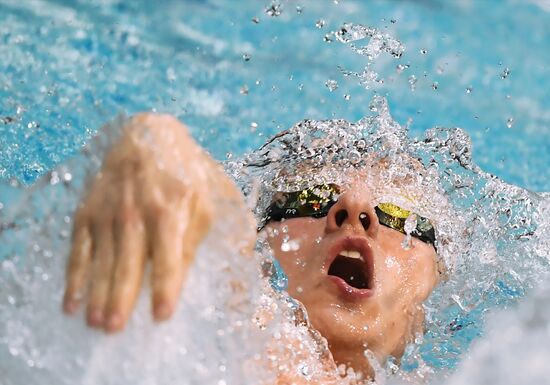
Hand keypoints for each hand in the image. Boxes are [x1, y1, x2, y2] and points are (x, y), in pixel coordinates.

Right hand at [63, 113, 246, 331]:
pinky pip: (79, 250)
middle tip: (115, 329)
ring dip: (98, 294)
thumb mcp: (213, 198)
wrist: (148, 136)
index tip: (162, 315)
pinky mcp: (88, 212)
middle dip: (122, 297)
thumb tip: (228, 274)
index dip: (166, 287)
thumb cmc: (188, 174)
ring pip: (103, 260)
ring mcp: (110, 213)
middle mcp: (138, 212)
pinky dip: (74, 277)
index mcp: (173, 210)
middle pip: (129, 262)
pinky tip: (71, 302)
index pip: (170, 257)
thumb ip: (215, 235)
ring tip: (97, 323)